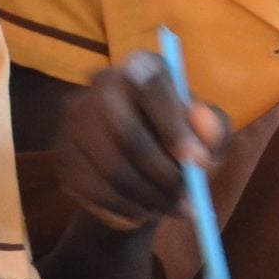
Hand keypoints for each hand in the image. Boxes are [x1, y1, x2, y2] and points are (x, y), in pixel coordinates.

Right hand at [53, 51, 230, 231]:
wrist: (142, 172)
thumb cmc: (181, 145)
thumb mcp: (210, 138)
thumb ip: (215, 127)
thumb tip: (201, 121)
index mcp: (142, 67)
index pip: (151, 84)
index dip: (174, 126)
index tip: (197, 162)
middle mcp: (101, 83)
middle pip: (127, 135)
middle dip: (163, 175)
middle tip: (188, 200)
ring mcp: (76, 120)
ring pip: (112, 170)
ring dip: (149, 198)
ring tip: (172, 209)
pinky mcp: (64, 156)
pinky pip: (96, 192)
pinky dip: (127, 209)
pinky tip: (144, 212)